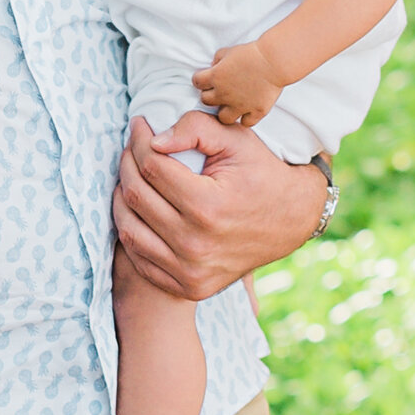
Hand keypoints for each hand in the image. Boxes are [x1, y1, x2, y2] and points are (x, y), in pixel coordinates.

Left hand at [113, 113, 327, 302]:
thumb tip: (154, 141)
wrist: (292, 220)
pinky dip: (131, 232)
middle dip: (127, 164)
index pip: (151, 167)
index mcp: (208, 207)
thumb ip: (194, 128)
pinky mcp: (189, 287)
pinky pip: (140, 260)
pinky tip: (137, 209)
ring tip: (130, 177)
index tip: (138, 126)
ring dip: (122, 198)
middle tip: (133, 149)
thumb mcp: (236, 140)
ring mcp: (191, 271)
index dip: (139, 141)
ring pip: (129, 230)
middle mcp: (196, 244)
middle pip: (137, 196)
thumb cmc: (262, 173)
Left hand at [193, 39, 280, 127]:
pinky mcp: (255, 111)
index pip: (196, 82)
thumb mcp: (228, 51)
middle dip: (210, 95)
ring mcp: (240, 105)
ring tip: (232, 105)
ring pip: (223, 117)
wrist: (274, 61)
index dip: (201, 79)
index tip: (207, 78)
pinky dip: (246, 118)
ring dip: (225, 111)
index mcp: (215, 77)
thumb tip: (214, 66)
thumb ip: (217, 60)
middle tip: (219, 90)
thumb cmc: (251, 53)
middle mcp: (224, 94)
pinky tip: (248, 111)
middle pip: (206, 101)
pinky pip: (246, 123)